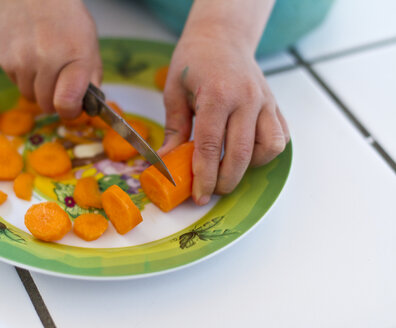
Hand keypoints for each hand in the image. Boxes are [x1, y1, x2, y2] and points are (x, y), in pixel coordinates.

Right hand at [0, 0, 101, 117]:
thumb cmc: (66, 20)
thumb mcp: (90, 47)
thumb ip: (91, 79)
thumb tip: (86, 107)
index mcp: (75, 58)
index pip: (66, 103)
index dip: (70, 112)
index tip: (73, 107)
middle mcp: (46, 61)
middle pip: (47, 105)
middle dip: (55, 100)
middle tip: (60, 84)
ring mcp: (22, 61)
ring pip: (30, 97)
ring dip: (38, 90)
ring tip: (45, 68)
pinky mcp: (4, 60)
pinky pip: (16, 83)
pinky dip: (25, 78)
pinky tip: (31, 58)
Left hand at [160, 31, 289, 205]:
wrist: (222, 37)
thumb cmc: (194, 61)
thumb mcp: (174, 90)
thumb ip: (174, 127)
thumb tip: (168, 159)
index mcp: (217, 94)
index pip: (210, 146)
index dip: (204, 176)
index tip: (199, 195)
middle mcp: (246, 98)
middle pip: (240, 154)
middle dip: (225, 181)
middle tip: (212, 191)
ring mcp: (264, 101)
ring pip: (268, 147)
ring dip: (250, 167)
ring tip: (231, 169)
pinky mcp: (274, 104)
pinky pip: (280, 137)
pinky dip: (267, 152)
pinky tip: (248, 154)